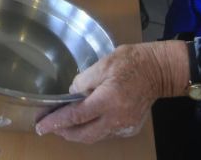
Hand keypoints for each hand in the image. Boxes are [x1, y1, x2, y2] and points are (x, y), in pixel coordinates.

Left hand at [36, 43, 180, 142]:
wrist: (159, 70)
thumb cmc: (131, 61)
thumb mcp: (103, 63)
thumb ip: (84, 81)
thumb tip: (71, 95)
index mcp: (108, 100)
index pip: (76, 116)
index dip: (55, 122)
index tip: (40, 126)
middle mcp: (116, 118)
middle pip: (83, 134)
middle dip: (63, 132)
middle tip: (48, 126)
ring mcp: (124, 126)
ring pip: (95, 137)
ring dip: (77, 133)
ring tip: (63, 125)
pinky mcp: (130, 128)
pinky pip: (106, 134)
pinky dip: (92, 131)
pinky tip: (85, 122)